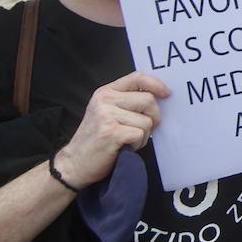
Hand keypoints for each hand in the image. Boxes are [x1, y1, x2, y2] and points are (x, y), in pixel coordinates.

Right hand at [54, 72, 169, 187]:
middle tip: (143, 129)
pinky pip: (140, 135)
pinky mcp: (111, 133)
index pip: (137, 77)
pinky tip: (125, 147)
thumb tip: (159, 97)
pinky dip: (138, 144)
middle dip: (154, 117)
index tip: (167, 94)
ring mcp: (106, 116)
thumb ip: (126, 102)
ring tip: (128, 140)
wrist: (74, 164)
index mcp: (105, 92)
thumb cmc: (97, 139)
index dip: (156, 84)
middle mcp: (104, 100)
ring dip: (143, 135)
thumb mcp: (106, 112)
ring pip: (146, 121)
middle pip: (148, 100)